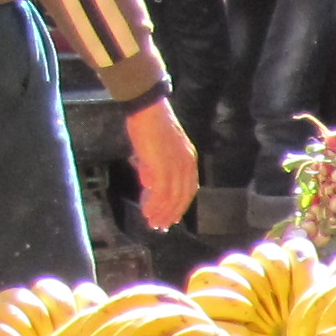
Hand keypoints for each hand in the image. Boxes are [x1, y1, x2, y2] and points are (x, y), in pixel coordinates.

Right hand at [126, 97, 199, 230]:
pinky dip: (154, 205)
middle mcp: (187, 165)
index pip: (188, 189)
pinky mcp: (164, 167)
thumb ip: (154, 168)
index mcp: (189, 159)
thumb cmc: (149, 125)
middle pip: (182, 197)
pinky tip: (146, 212)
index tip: (172, 217)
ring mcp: (176, 167)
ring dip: (161, 213)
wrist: (147, 110)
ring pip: (171, 198)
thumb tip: (149, 185)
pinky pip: (161, 193)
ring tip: (152, 223)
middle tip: (160, 226)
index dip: (180, 205)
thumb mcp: (156, 150)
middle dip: (170, 214)